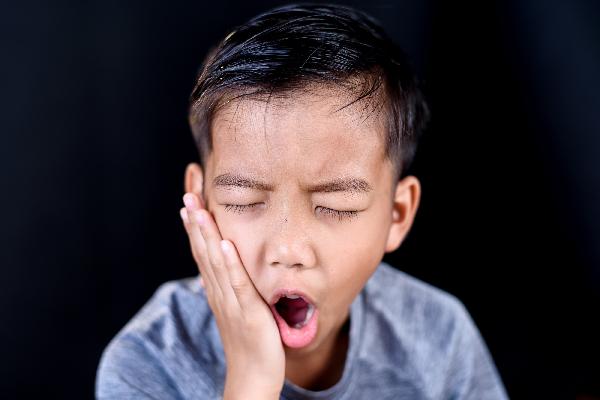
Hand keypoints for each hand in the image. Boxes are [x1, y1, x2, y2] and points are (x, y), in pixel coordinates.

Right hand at [179, 192, 284, 399]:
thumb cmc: (249, 340)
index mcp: (217, 289)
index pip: (203, 251)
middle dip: (196, 222)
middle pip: (203, 251)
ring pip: (215, 262)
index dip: (195, 226)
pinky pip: (237, 284)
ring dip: (206, 235)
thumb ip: (231, 285)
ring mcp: (231, 301)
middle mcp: (219, 292)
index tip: (190, 200)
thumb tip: (228, 264)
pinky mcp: (247, 312)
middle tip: (188, 193)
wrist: (253, 375)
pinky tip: (225, 244)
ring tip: (198, 209)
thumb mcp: (238, 307)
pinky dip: (230, 263)